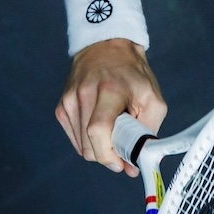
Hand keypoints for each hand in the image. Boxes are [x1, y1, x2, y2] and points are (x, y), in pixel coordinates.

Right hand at [55, 39, 167, 175]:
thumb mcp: (153, 99)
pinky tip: (102, 126)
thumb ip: (148, 132)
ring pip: (82, 147)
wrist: (107, 48)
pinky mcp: (61, 108)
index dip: (109, 155)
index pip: (98, 131)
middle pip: (88, 146)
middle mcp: (82, 96)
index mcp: (108, 91)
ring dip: (100, 148)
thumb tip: (135, 164)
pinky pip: (76, 139)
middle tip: (124, 147)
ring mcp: (68, 102)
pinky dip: (90, 141)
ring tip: (115, 129)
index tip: (123, 163)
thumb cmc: (133, 74)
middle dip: (109, 155)